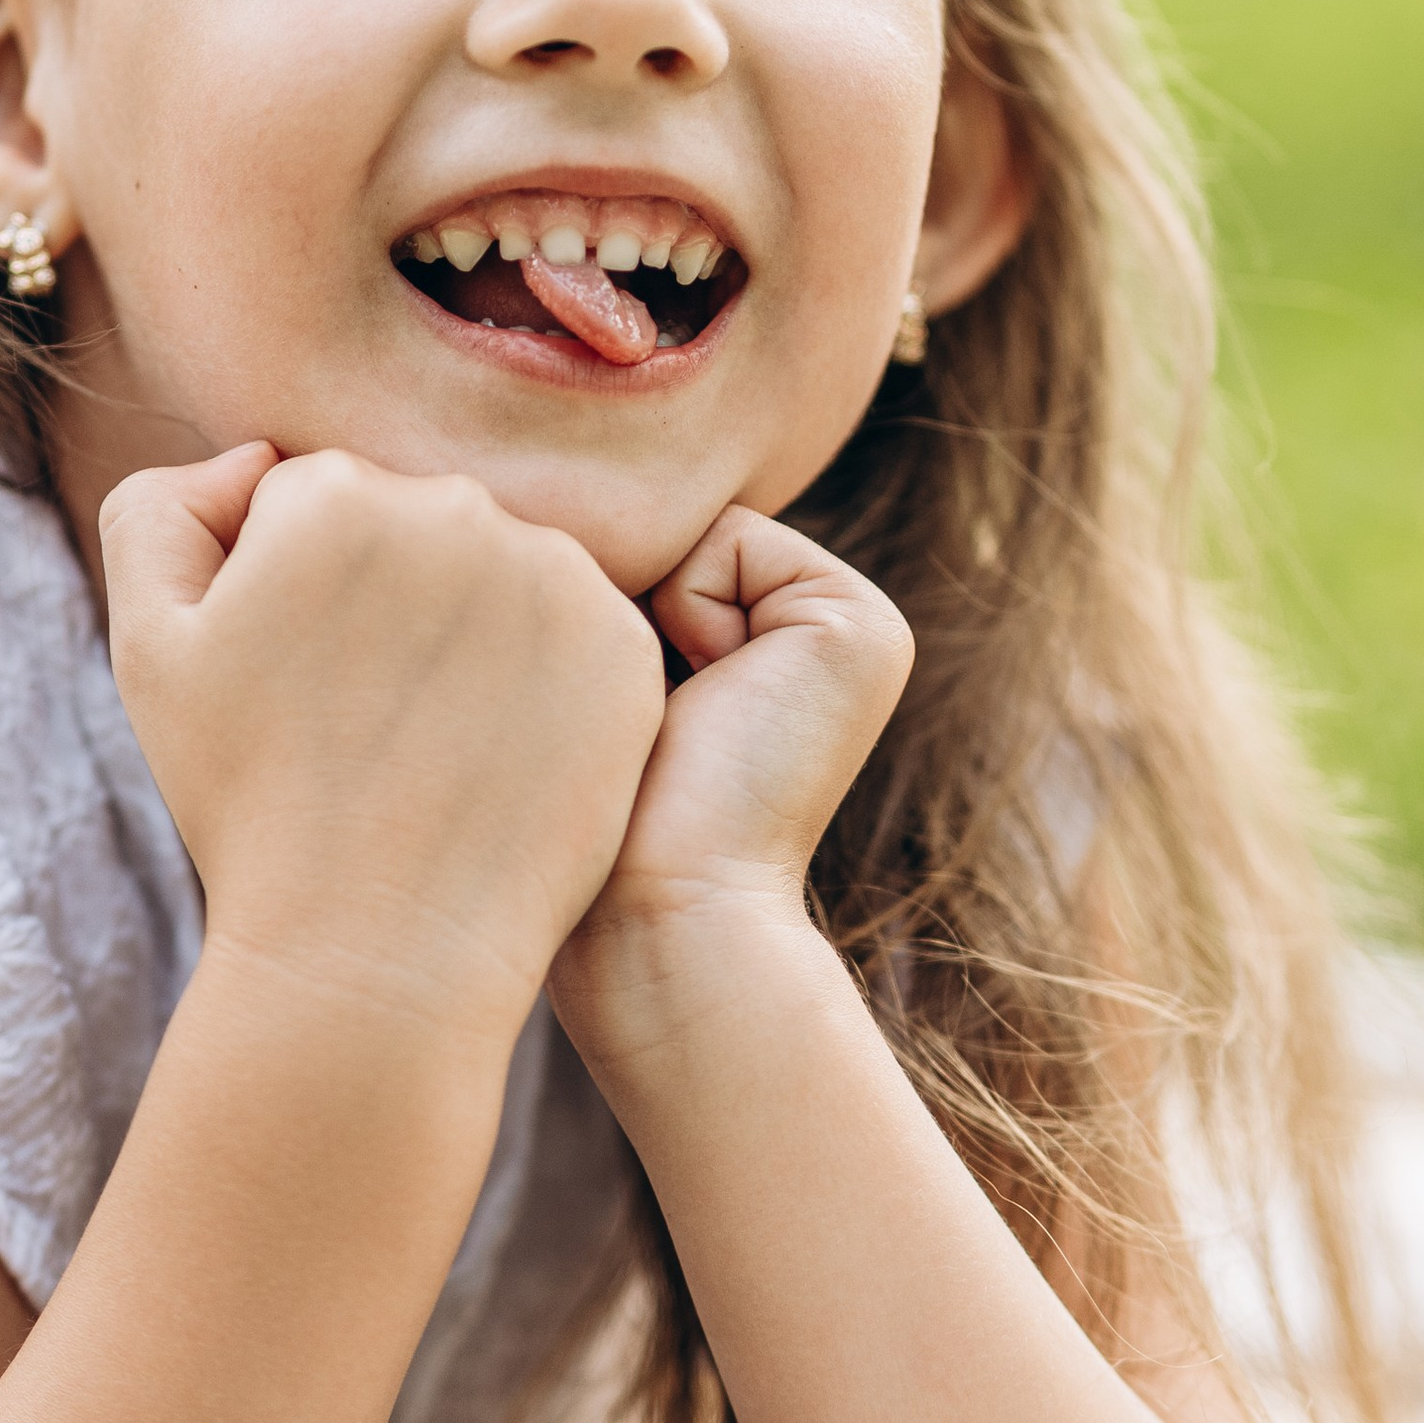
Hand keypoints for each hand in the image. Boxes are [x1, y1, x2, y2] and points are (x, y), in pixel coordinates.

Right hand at [100, 446, 666, 1048]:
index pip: (318, 501)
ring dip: (474, 636)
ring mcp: (554, 576)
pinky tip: (502, 758)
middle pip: (416, 526)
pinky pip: (578, 636)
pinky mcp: (625, 649)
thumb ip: (164, 509)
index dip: (299, 594)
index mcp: (331, 490)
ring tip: (434, 746)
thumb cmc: (249, 803)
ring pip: (504, 575)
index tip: (300, 680)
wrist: (374, 952)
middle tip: (363, 720)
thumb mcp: (148, 645)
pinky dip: (547, 686)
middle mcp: (453, 505)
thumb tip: (258, 464)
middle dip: (389, 600)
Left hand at [551, 507, 911, 1070]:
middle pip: (674, 530)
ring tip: (674, 715)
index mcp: (779, 639)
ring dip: (650, 610)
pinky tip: (704, 703)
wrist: (661, 911)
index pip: (656, 545)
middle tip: (641, 715)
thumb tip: (562, 510)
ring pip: (693, 528)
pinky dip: (684, 610)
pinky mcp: (862, 625)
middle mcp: (828, 627)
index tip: (620, 710)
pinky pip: (725, 541)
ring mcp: (858, 623)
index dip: (605, 608)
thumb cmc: (600, 821)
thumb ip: (618, 592)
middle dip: (626, 602)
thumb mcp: (604, 683)